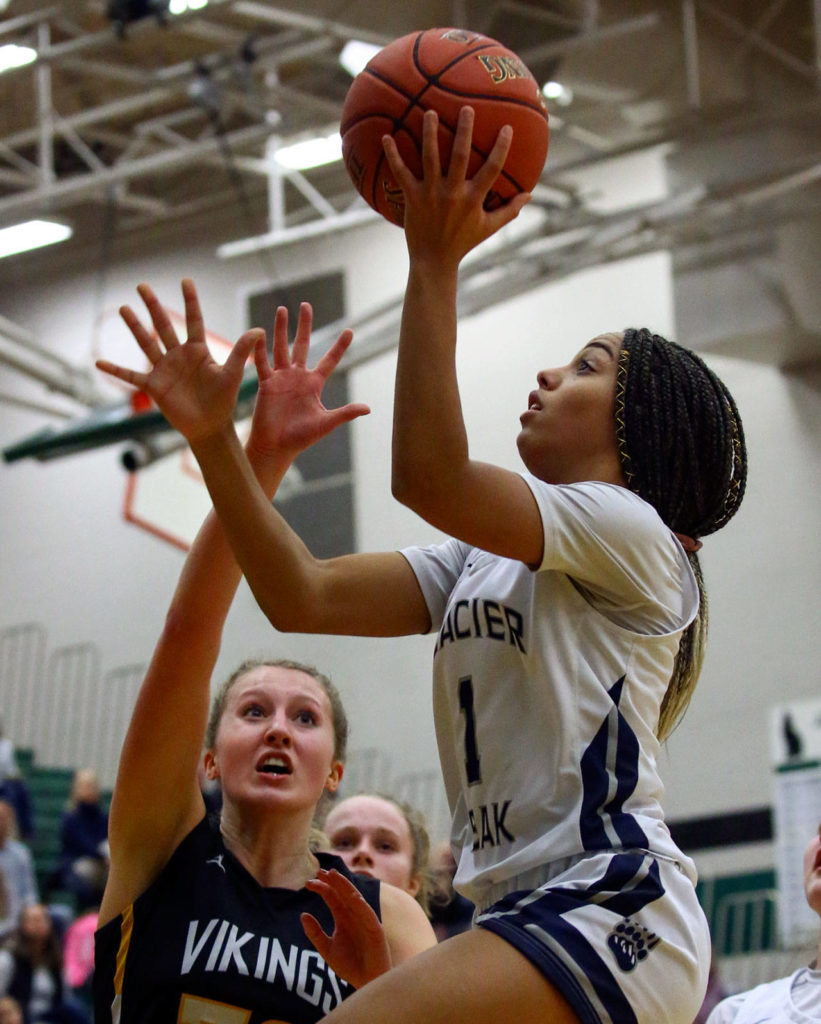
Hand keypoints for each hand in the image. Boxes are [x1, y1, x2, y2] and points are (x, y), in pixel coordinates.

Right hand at [96, 278, 258, 443]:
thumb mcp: (233, 373)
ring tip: (123, 308)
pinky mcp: (154, 386)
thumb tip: (260, 330)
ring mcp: (164, 369)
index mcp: (198, 350)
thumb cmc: (223, 401)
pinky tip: (99, 362)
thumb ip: (242, 351)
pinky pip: (131, 377)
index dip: (190, 301)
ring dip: (134, 326)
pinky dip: (115, 371)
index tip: (185, 280)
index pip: (194, 320)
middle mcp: (179, 355)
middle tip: (142, 284)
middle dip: (154, 305)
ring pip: (147, 343)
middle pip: (164, 325)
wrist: (210, 426)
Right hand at [245, 302, 369, 461]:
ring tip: (282, 309)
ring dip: (281, 329)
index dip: (339, 346)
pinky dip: (260, 349)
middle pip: (303, 345)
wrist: (276, 447)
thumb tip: (368, 408)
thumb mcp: (326, 423)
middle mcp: (298, 377)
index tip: (350, 330)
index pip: (330, 360)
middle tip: (306, 305)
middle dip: (304, 325)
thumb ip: (345, 413)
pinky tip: (259, 334)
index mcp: (314, 384)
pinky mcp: (266, 384)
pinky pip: (263, 363)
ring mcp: (281, 378)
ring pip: (282, 348)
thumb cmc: (301, 437)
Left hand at [301, 869, 390, 988]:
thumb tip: (302, 915)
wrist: (366, 982)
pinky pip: (368, 914)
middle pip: (342, 893)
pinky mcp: (376, 929)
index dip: (322, 888)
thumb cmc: (349, 965)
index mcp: (342, 917)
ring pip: (355, 898)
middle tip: (319, 871)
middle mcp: (354, 915)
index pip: (331, 897)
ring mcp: (365, 920)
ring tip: (334, 875)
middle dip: (332, 881)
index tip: (308, 882)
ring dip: (345, 886)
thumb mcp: (327, 949)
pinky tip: (353, 897)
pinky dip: (362, 905)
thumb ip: (315, 933)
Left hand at [382, 106, 530, 266]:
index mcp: (473, 199)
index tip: (506, 127)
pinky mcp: (412, 198)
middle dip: (464, 131)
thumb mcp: (489, 228)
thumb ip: (509, 211)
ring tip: (429, 112)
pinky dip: (393, 155)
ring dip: (429, 134)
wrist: (434, 261)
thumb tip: (529, 195)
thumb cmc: (463, 243)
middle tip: (466, 108)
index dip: (501, 148)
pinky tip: (386, 136)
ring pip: (430, 158)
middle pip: (460, 156)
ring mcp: (431, 194)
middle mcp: (453, 193)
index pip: (492, 169)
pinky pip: (401, 172)